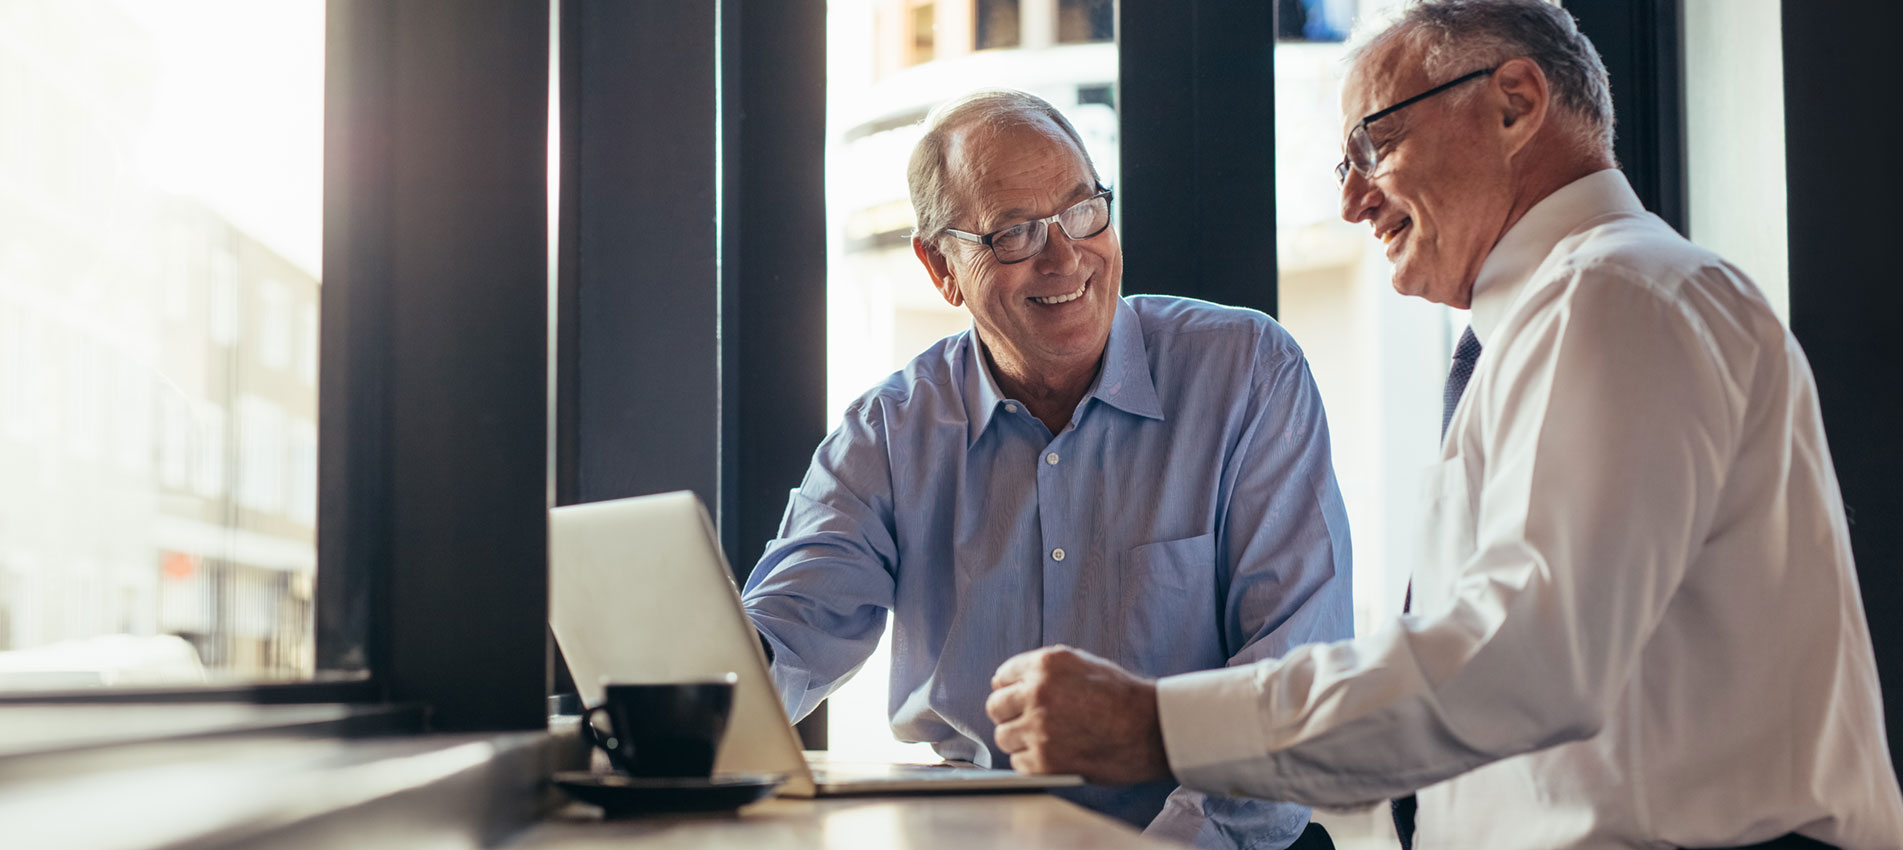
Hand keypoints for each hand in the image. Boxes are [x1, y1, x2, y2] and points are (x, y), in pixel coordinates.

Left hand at [985, 645, 1172, 784]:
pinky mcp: (1044, 761)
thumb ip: (1043, 670)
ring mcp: (1038, 728)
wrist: (1151, 729)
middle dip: (1010, 714)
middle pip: (995, 707)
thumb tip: (1003, 681)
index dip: (1011, 690)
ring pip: (1003, 737)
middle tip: (1031, 721)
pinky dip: (1032, 762)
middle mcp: (1037, 693)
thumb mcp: (1082, 664)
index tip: (1019, 700)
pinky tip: (1055, 754)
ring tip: (1046, 739)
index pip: (1002, 676)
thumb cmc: (1122, 697)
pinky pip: (1018, 762)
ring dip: (1019, 740)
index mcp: (1046, 665)